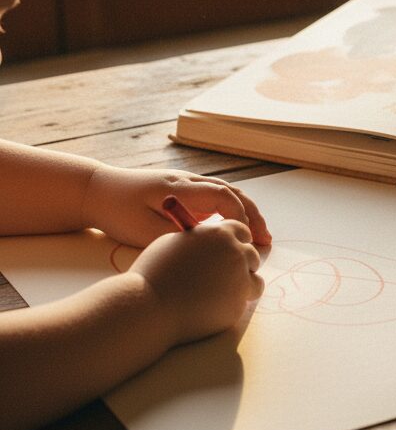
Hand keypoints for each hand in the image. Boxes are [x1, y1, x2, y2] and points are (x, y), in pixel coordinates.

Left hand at [83, 166, 271, 247]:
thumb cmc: (116, 211)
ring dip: (246, 213)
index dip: (240, 218)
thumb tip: (206, 248)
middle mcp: (189, 181)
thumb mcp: (143, 231)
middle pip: (233, 192)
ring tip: (259, 236)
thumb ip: (176, 238)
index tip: (247, 238)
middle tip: (266, 240)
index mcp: (181, 188)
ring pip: (227, 193)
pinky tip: (234, 230)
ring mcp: (188, 184)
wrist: (95, 190)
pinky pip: (216, 198)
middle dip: (253, 216)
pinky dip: (232, 212)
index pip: (223, 197)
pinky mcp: (183, 190)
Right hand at [130, 221, 262, 344]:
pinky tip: (212, 307)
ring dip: (244, 286)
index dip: (237, 240)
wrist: (150, 307)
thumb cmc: (154, 273)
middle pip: (252, 255)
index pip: (242, 231)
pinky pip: (242, 303)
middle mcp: (236, 253)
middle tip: (225, 274)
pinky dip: (232, 305)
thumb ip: (197, 241)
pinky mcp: (238, 305)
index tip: (231, 249)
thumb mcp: (173, 244)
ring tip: (223, 292)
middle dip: (242, 264)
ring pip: (256, 281)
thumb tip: (207, 243)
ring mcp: (240, 280)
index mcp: (220, 234)